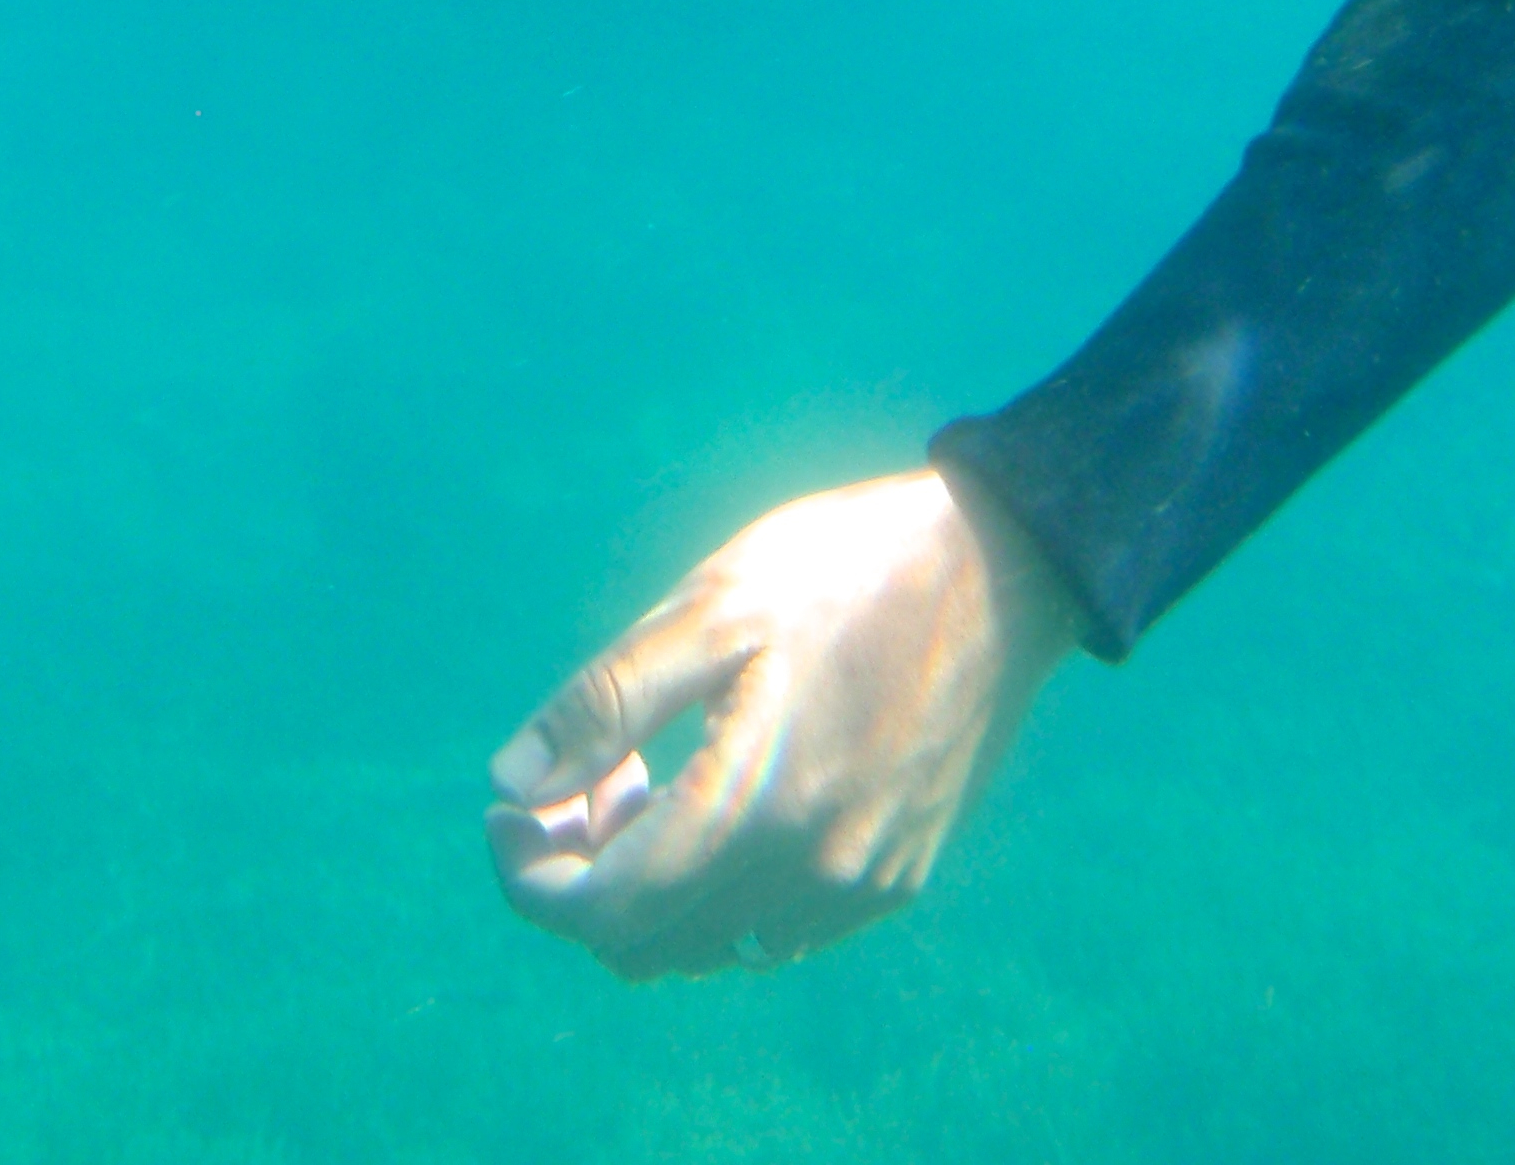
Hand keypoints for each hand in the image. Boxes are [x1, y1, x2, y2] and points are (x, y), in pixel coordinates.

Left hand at [486, 466, 1080, 978]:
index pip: (599, 912)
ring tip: (654, 778)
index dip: (529, 874)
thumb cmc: (845, 570)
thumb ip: (605, 704)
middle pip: (642, 943)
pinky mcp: (898, 880)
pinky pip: (774, 930)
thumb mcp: (709, 609)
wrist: (1005, 570)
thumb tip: (513, 785)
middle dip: (584, 875)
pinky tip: (729, 798)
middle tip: (586, 777)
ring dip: (652, 887)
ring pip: (706, 945)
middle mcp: (809, 874)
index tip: (508, 810)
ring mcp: (860, 887)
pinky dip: (722, 891)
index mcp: (752, 807)